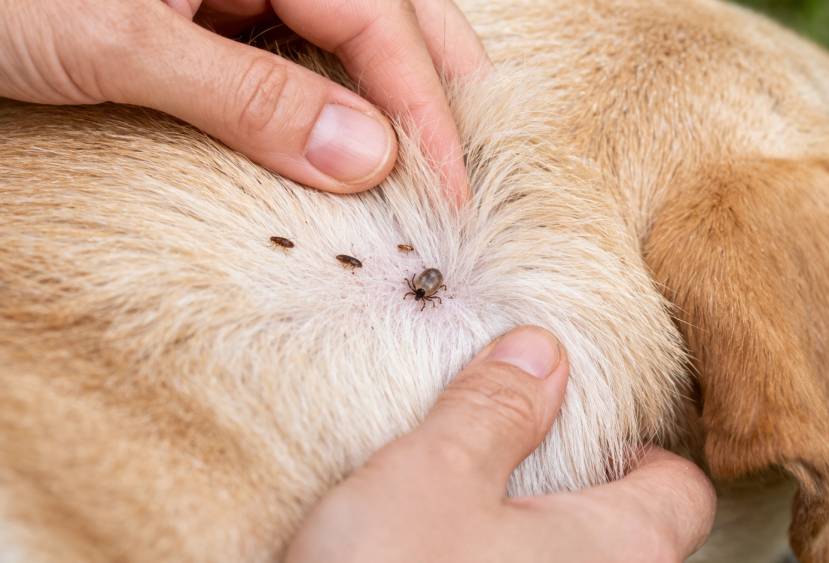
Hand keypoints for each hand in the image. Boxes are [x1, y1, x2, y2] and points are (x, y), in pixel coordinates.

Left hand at [0, 0, 487, 199]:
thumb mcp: (120, 44)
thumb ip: (251, 97)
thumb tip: (367, 158)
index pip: (376, 16)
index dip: (422, 107)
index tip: (451, 189)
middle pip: (386, 6)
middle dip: (434, 80)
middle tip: (467, 161)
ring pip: (347, 29)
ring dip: (388, 94)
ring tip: (426, 156)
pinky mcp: (208, 6)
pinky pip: (294, 48)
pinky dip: (328, 96)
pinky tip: (345, 139)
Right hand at [284, 326, 716, 562]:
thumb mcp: (434, 474)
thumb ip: (496, 409)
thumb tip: (538, 353)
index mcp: (619, 550)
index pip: (683, 490)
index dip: (641, 449)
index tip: (583, 430)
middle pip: (630, 536)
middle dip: (575, 492)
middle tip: (510, 463)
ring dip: (533, 539)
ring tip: (467, 514)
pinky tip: (440, 559)